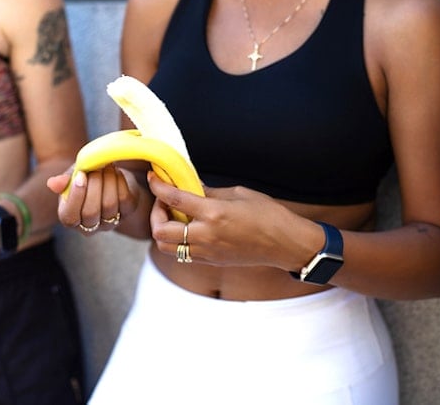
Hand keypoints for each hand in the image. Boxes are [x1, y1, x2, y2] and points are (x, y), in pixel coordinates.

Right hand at [47, 163, 135, 235]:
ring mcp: (109, 222)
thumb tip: (53, 183)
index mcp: (70, 218)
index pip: (70, 217)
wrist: (110, 178)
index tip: (80, 176)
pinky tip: (115, 172)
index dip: (75, 197)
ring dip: (108, 181)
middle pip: (91, 212)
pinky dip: (119, 182)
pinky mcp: (127, 212)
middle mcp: (89, 226)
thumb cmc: (86, 179)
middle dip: (93, 186)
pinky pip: (124, 199)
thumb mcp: (72, 177)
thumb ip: (64, 181)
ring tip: (106, 166)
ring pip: (109, 205)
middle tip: (95, 168)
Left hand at [147, 172, 311, 269]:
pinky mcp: (211, 261)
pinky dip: (177, 242)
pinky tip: (187, 229)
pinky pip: (183, 254)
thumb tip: (190, 187)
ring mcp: (207, 252)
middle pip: (161, 231)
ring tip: (174, 217)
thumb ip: (210, 192)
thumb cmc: (268, 214)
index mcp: (214, 214)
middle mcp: (206, 235)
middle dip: (156, 214)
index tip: (154, 177)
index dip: (158, 186)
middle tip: (164, 202)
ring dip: (163, 231)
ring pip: (167, 248)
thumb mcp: (238, 194)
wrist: (286, 244)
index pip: (174, 199)